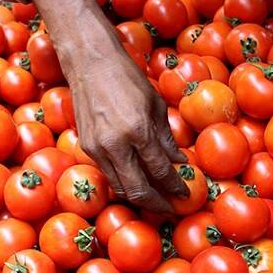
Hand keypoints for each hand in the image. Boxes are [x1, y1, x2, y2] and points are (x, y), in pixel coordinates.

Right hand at [29, 0, 187, 213]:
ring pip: (120, 188)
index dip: (175, 187)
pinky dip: (124, 184)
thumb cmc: (127, 78)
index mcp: (138, 130)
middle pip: (138, 190)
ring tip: (156, 201)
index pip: (160, 171)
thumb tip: (179, 161)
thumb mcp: (155, 104)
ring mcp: (98, 148)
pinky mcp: (86, 148)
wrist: (90, 62)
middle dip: (157, 204)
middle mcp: (116, 144)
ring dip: (140, 198)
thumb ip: (166, 137)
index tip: (185, 194)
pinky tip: (138, 183)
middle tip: (171, 209)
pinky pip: (109, 175)